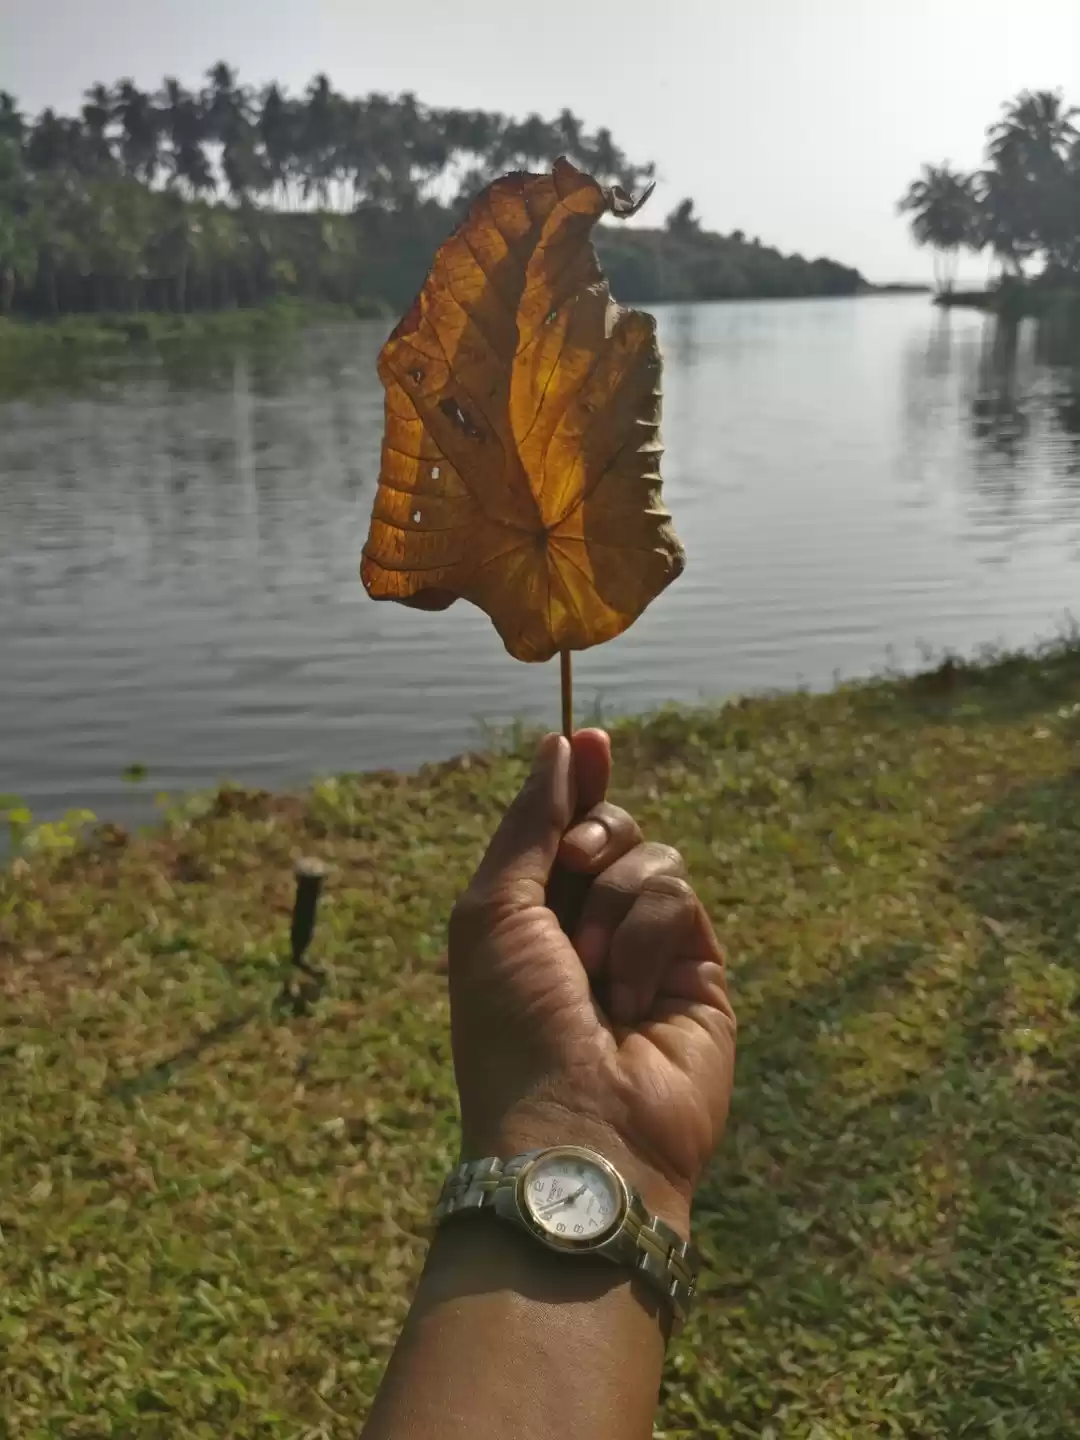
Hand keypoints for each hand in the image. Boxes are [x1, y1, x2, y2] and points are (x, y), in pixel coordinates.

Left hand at [448, 730, 735, 1235]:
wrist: (575, 1127)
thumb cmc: (513, 1024)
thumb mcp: (494, 911)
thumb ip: (530, 824)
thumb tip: (564, 744)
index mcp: (531, 914)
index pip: (563, 826)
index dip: (577, 782)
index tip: (589, 738)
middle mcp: (591, 926)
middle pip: (611, 828)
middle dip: (590, 838)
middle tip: (571, 871)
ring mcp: (649, 949)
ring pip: (652, 858)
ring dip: (612, 905)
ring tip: (595, 975)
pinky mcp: (699, 970)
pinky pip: (681, 897)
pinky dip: (647, 936)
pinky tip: (633, 999)